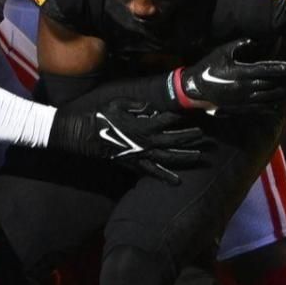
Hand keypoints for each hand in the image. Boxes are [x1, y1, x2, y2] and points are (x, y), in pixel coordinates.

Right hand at [49, 99, 205, 184]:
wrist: (80, 134)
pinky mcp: (131, 163)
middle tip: (205, 136)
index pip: (165, 120)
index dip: (179, 117)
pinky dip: (163, 177)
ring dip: (184, 157)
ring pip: (166, 157)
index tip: (191, 114)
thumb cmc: (98, 116)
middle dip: (189, 138)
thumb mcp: (116, 103)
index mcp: (140, 125)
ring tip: (199, 157)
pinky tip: (176, 181)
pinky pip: (150, 171)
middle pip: (172, 140)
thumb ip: (136, 105)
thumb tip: (151, 107)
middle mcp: (143, 141)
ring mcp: (138, 154)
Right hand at [170, 39, 285, 110]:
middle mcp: (244, 87)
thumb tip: (255, 40)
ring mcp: (242, 99)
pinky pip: (259, 108)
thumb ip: (240, 45)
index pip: (265, 70)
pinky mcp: (240, 107)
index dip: (280, 69)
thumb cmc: (209, 67)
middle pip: (270, 84)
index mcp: (240, 72)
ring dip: (281, 93)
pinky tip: (278, 103)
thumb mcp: (222, 52)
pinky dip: (271, 106)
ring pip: (267, 97)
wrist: (195, 88)